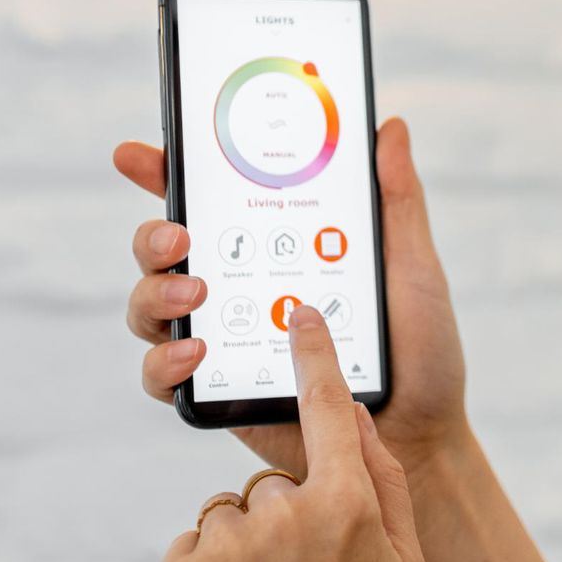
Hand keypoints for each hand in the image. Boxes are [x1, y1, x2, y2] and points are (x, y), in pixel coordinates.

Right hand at [115, 117, 471, 477]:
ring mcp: (223, 339)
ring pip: (151, 306)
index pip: (209, 201)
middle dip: (153, 234)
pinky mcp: (217, 393)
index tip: (140, 153)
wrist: (421, 435)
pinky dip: (164, 361)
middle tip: (180, 234)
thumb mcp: (412, 266)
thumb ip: (397, 201)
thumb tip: (391, 127)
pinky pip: (164, 375)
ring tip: (196, 294)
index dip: (166, 172)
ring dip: (155, 292)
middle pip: (163, 249)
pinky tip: (195, 354)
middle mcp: (238, 287)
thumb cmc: (420, 349)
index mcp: (276, 247)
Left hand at [158, 306, 425, 561]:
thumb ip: (385, 489)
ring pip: (234, 513)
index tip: (301, 315)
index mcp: (348, 509)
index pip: (328, 408)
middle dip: (292, 517)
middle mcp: (283, 516)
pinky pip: (199, 547)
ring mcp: (226, 548)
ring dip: (251, 548)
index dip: (314, 355)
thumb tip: (357, 424)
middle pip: (280, 480)